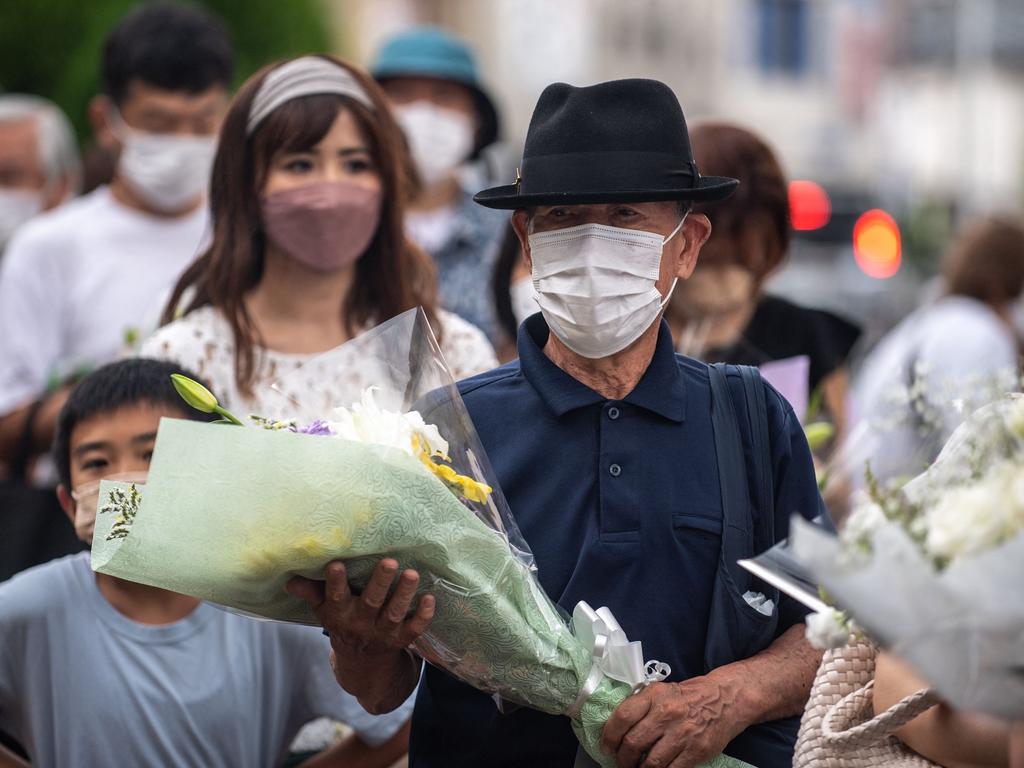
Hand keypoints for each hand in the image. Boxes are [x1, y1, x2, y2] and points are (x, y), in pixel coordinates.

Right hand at [286, 558, 433, 656]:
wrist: (362, 666)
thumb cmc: (343, 624)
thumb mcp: (324, 610)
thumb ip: (311, 592)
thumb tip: (290, 578)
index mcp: (340, 614)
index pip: (335, 597)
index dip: (335, 582)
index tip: (337, 564)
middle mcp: (361, 623)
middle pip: (371, 602)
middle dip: (380, 582)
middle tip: (390, 561)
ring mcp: (382, 632)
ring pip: (394, 613)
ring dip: (404, 594)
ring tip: (413, 573)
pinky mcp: (401, 639)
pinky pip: (414, 629)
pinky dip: (423, 616)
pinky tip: (430, 598)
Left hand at [601, 676, 743, 767]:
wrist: (725, 699)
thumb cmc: (687, 696)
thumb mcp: (661, 691)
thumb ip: (640, 706)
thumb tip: (616, 728)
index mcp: (653, 696)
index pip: (623, 717)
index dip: (609, 736)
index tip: (606, 747)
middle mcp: (666, 713)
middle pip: (633, 743)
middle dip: (623, 758)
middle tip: (621, 762)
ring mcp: (682, 733)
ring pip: (651, 762)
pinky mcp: (696, 751)